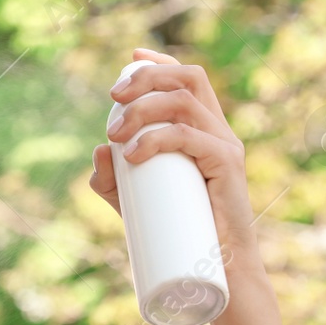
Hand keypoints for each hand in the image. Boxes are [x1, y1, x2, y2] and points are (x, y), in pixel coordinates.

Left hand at [90, 47, 259, 271]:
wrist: (217, 267)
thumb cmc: (178, 231)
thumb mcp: (134, 201)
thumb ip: (112, 179)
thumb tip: (98, 151)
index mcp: (202, 128)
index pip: (188, 79)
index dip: (161, 61)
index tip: (131, 58)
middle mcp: (217, 129)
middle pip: (187, 78)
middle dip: (147, 78)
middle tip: (112, 99)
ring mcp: (225, 145)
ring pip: (185, 102)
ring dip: (143, 110)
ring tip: (115, 135)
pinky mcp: (227, 165)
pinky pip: (192, 136)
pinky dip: (158, 138)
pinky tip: (133, 153)